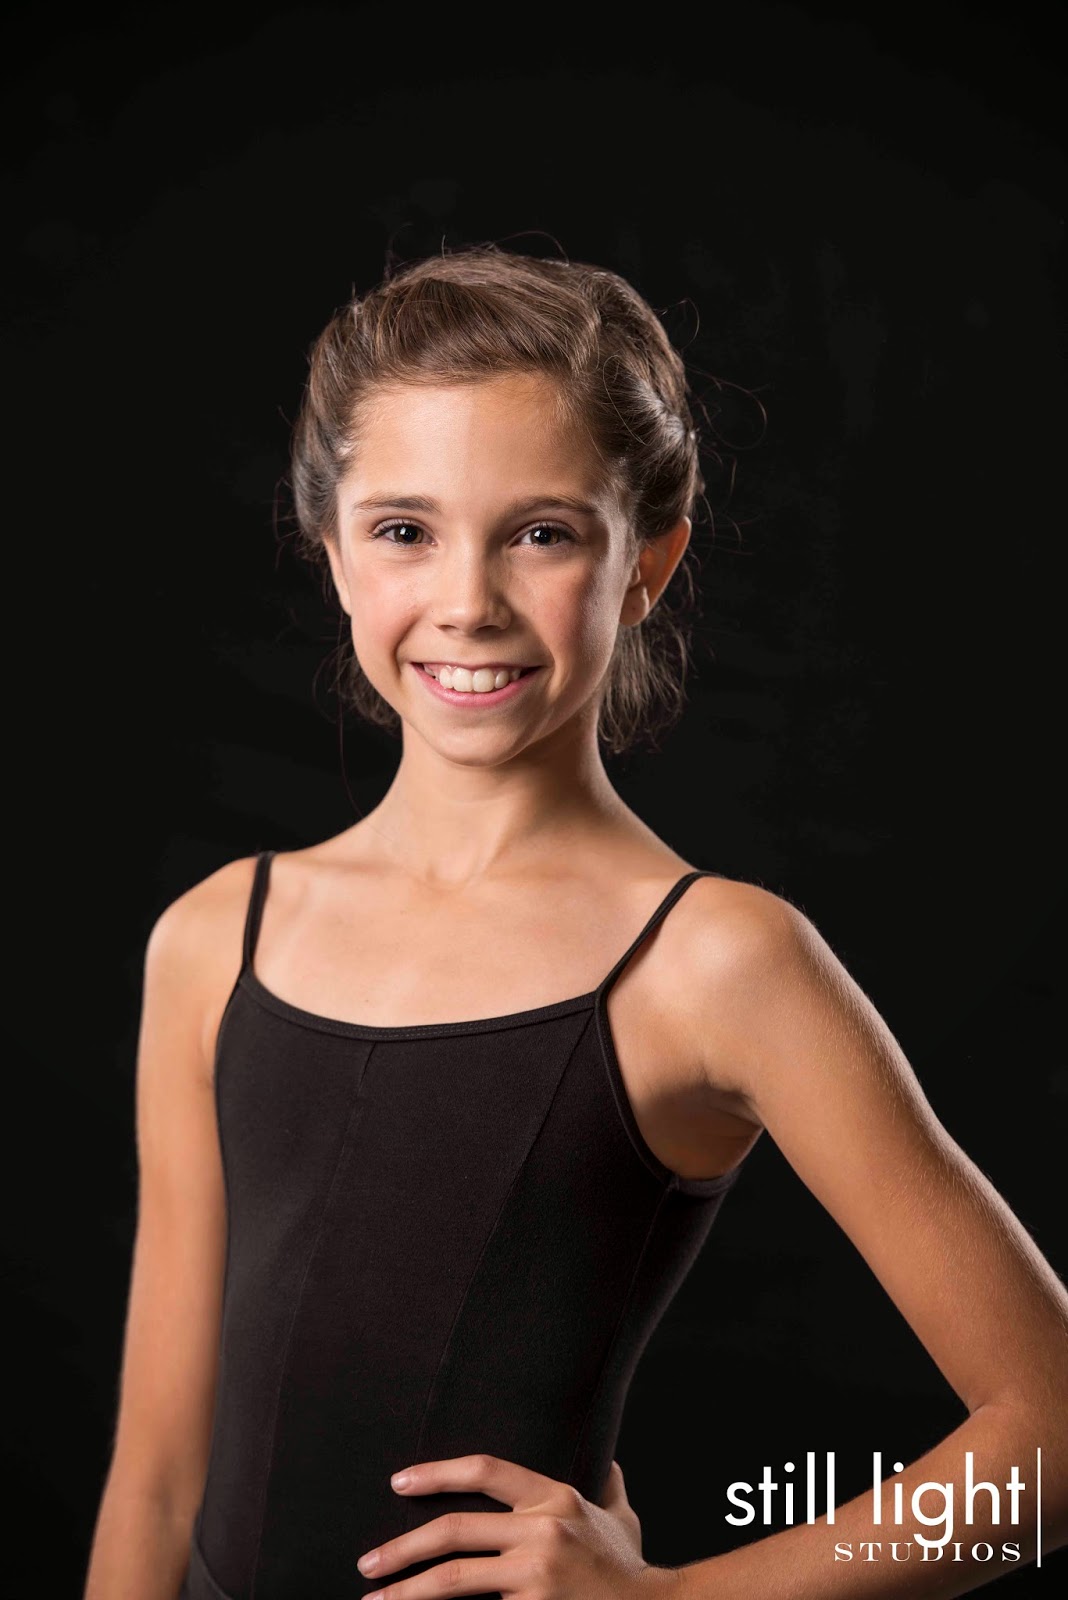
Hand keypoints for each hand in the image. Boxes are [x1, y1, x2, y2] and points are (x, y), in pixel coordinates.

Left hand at [356, 1452, 680, 1598]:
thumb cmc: (629, 1569)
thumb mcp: (619, 1516)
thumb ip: (606, 1485)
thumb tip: (606, 1457)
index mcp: (555, 1496)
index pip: (485, 1469)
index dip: (437, 1472)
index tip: (399, 1483)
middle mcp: (543, 1530)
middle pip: (454, 1530)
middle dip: (402, 1547)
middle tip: (368, 1562)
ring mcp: (537, 1574)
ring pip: (454, 1578)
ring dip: (406, 1590)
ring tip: (375, 1598)